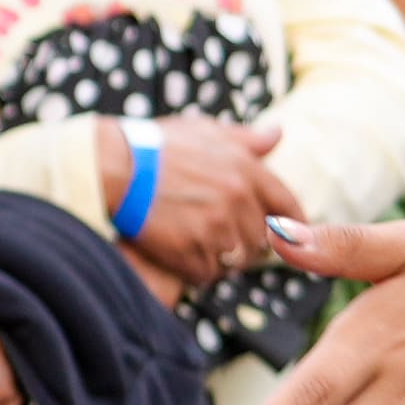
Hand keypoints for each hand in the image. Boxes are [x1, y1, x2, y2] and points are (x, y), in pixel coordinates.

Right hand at [119, 119, 301, 291]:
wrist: (112, 167)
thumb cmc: (156, 146)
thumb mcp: (203, 131)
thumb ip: (244, 139)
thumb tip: (277, 135)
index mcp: (245, 169)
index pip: (286, 203)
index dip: (292, 221)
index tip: (290, 233)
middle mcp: (237, 199)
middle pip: (262, 238)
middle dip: (246, 239)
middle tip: (220, 235)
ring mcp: (215, 228)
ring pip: (236, 259)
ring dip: (222, 256)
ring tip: (198, 243)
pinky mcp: (191, 252)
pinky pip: (208, 273)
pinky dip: (196, 269)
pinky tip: (180, 253)